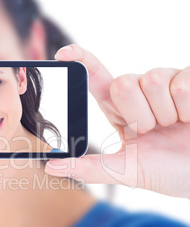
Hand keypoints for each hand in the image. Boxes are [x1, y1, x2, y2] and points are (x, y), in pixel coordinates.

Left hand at [45, 44, 189, 198]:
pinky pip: (181, 84)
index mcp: (121, 111)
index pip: (98, 80)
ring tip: (176, 125)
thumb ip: (90, 168)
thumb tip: (50, 167)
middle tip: (155, 131)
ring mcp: (167, 84)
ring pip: (152, 81)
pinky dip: (187, 109)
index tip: (63, 54)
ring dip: (165, 113)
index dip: (82, 63)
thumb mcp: (126, 172)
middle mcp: (141, 92)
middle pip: (122, 83)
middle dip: (139, 115)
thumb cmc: (167, 172)